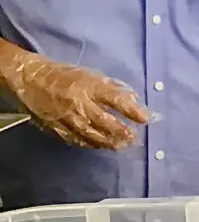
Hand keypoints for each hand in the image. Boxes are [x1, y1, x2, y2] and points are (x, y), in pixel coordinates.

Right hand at [1, 51, 147, 149]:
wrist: (31, 80)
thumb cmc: (66, 75)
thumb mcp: (92, 75)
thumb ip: (113, 88)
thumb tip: (133, 99)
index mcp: (89, 86)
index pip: (116, 100)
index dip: (132, 110)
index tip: (145, 118)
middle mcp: (79, 103)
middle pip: (105, 122)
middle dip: (122, 132)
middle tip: (134, 139)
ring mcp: (66, 118)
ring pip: (91, 134)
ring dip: (108, 142)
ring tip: (120, 146)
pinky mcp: (55, 127)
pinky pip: (76, 139)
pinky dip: (90, 144)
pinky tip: (99, 146)